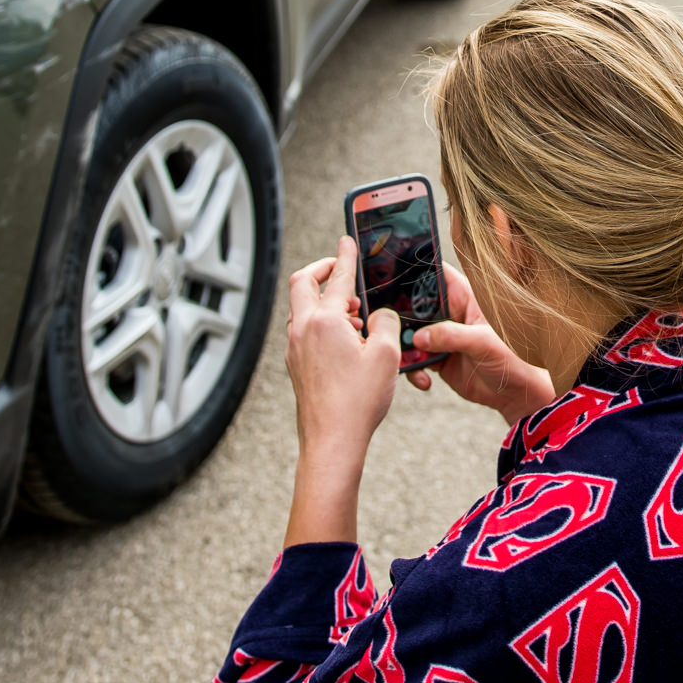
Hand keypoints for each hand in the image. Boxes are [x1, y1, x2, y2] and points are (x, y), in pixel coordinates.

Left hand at [282, 238, 399, 545]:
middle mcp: (303, 329)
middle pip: (302, 283)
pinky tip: (345, 339)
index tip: (348, 241)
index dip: (346, 256)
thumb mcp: (387, 355)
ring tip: (353, 312)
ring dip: (323, 300)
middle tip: (340, 270)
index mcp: (325, 320)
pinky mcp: (296, 366)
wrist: (332, 441)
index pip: (336, 276)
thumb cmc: (359, 401)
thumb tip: (379, 316)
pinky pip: (304, 331)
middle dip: (322, 271)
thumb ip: (386, 323)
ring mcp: (295, 348)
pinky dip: (321, 323)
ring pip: (301, 308)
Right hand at [406, 263, 555, 423]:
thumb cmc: (512, 358)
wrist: (515, 393)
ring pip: (410, 333)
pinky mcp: (438, 358)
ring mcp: (442, 336)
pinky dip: (413, 369)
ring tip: (408, 361)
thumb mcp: (483, 342)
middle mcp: (450, 314)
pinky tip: (424, 380)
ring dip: (403, 347)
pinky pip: (415, 358)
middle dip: (399, 316)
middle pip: (414, 304)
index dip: (414, 272)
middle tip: (389, 329)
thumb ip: (452, 336)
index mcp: (464, 298)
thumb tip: (420, 337)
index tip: (390, 278)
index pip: (436, 274)